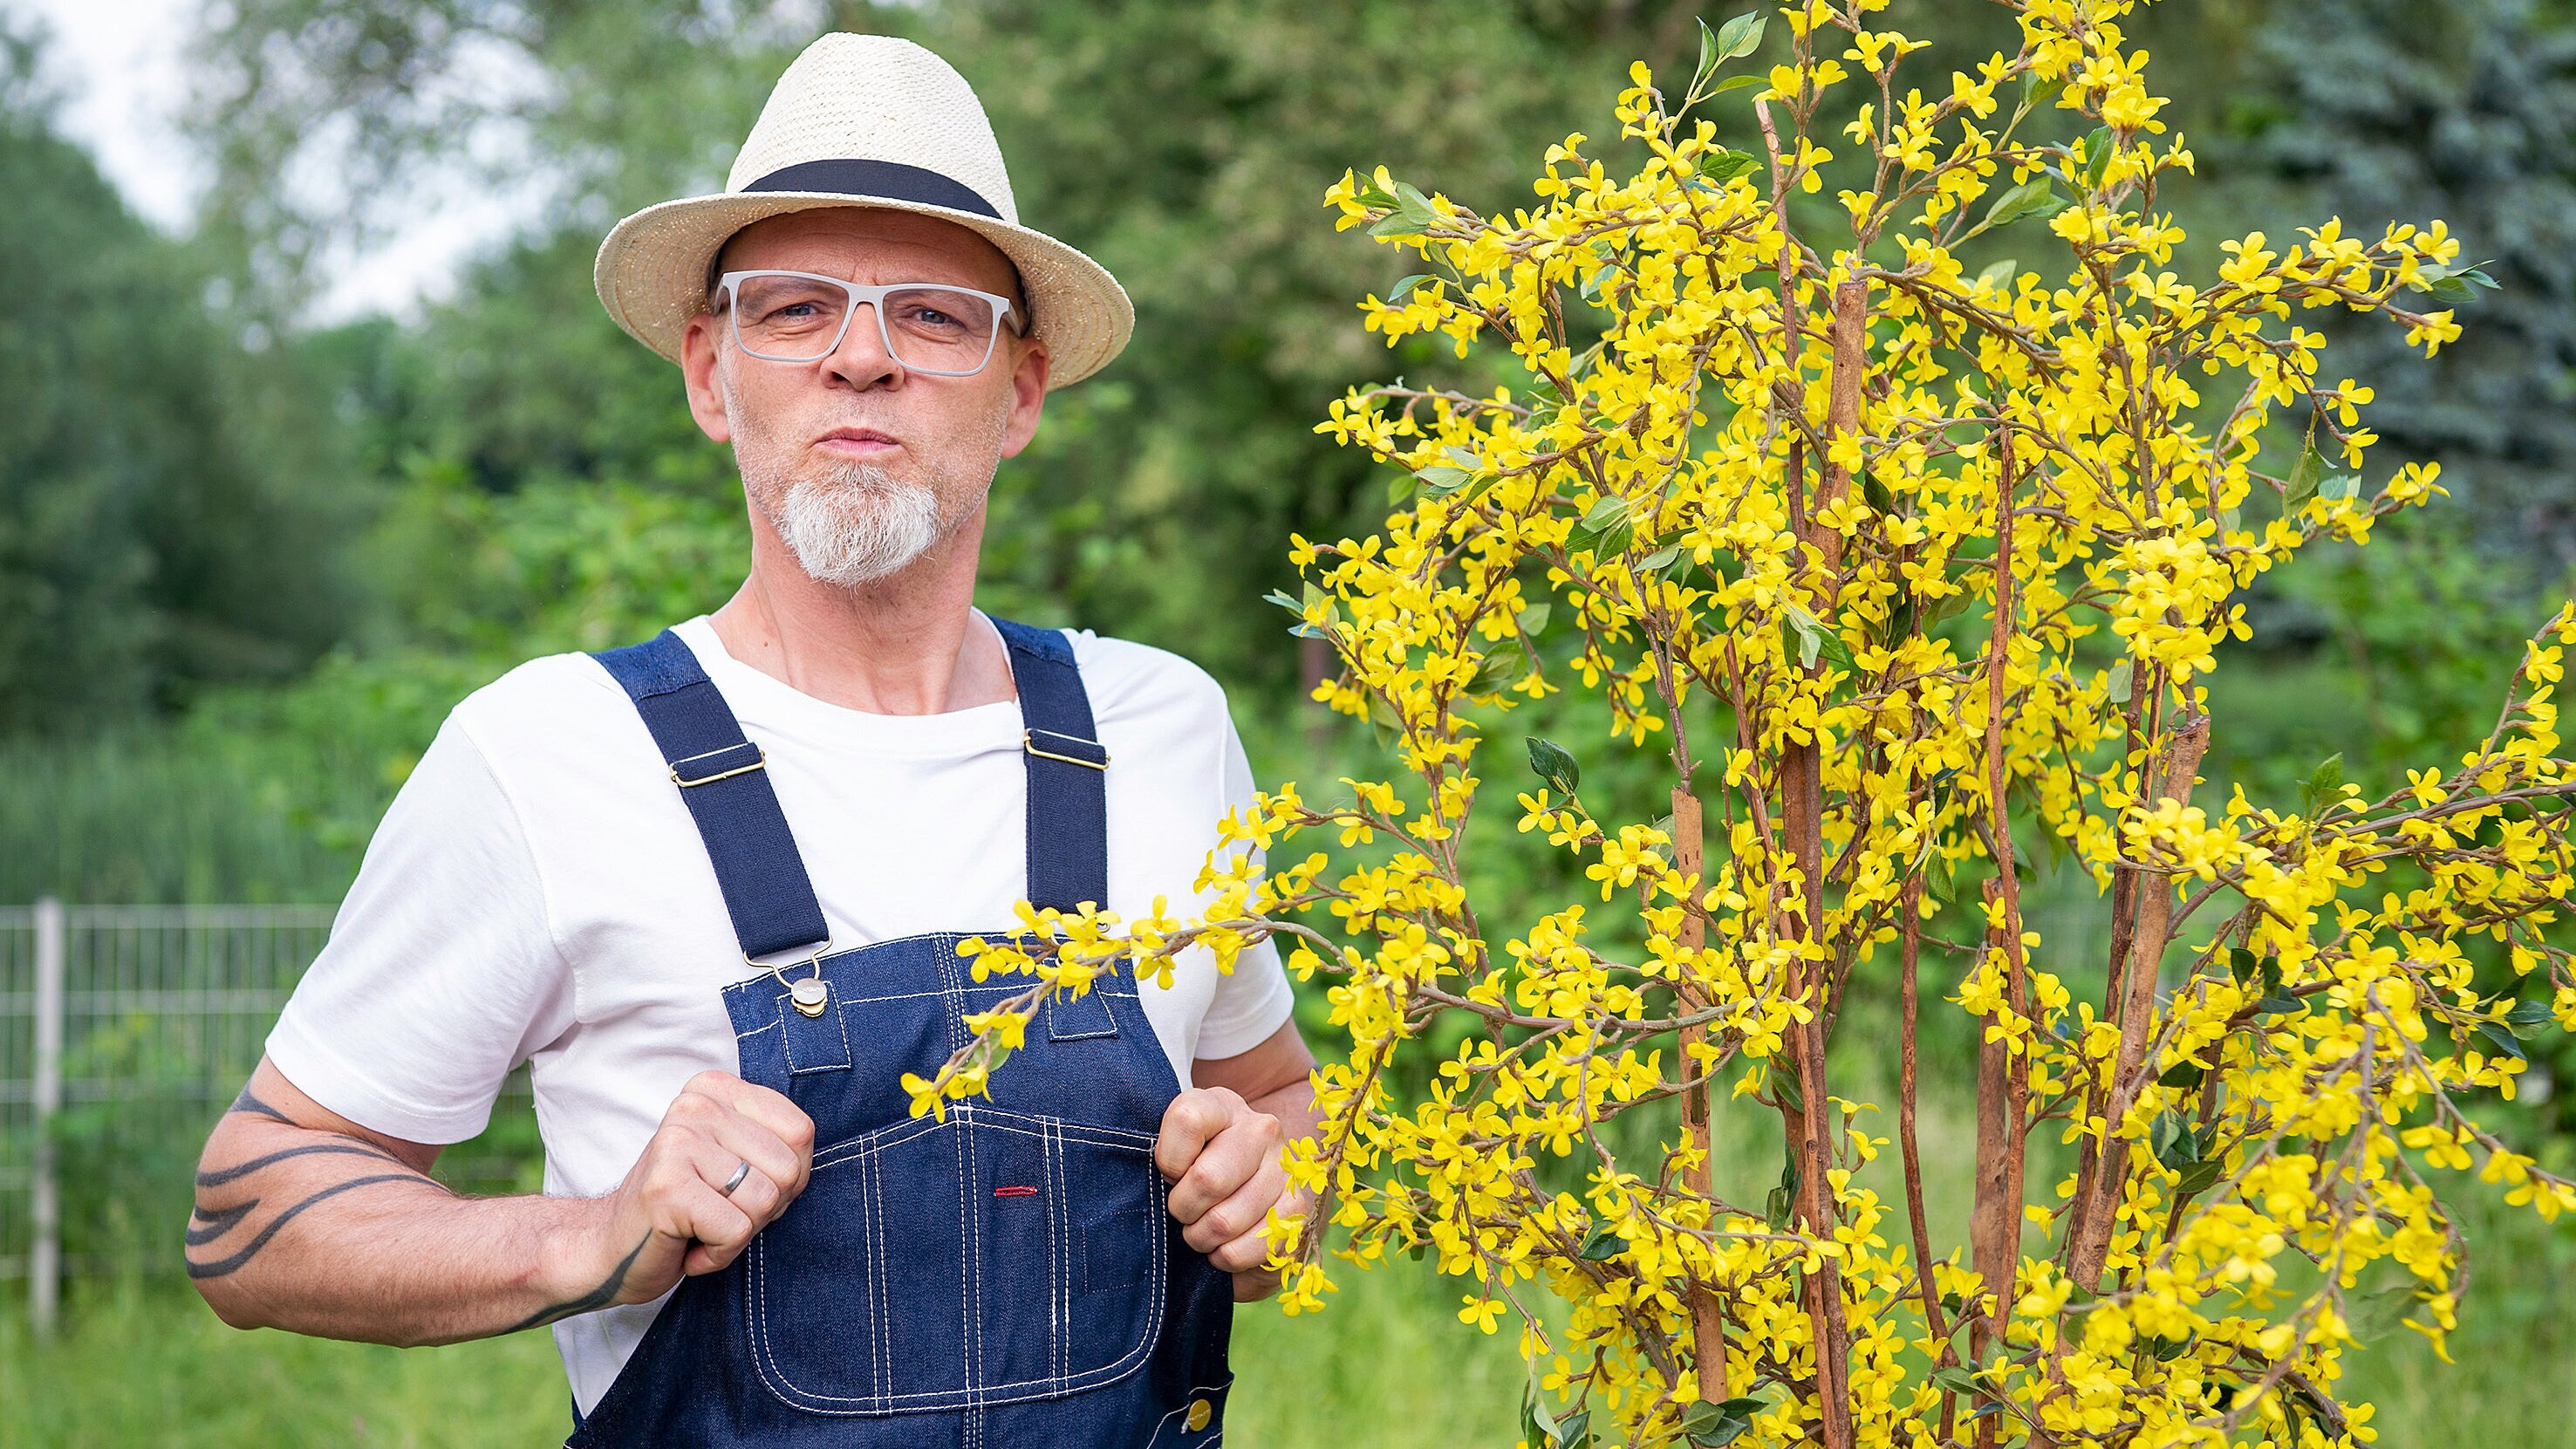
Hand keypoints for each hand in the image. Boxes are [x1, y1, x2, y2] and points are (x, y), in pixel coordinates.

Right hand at [559, 1070, 815, 1309]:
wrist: (610, 1249)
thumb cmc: (687, 1209)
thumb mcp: (737, 1161)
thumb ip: (776, 1147)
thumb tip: (808, 1155)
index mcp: (716, 1089)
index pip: (802, 1131)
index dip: (788, 1177)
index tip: (743, 1188)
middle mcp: (695, 1105)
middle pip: (788, 1169)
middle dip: (764, 1209)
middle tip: (719, 1212)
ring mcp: (678, 1142)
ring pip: (764, 1201)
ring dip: (740, 1233)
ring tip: (701, 1225)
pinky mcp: (667, 1186)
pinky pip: (736, 1230)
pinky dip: (719, 1254)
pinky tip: (688, 1245)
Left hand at [1154, 1086, 1309, 1301]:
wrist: (1246, 1186)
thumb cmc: (1195, 1170)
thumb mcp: (1172, 1151)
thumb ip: (1161, 1156)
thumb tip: (1163, 1184)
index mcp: (1222, 1105)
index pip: (1187, 1120)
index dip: (1168, 1160)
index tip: (1171, 1174)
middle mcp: (1261, 1128)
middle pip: (1207, 1179)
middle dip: (1184, 1209)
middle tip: (1184, 1212)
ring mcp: (1284, 1168)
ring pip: (1224, 1221)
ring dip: (1202, 1238)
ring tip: (1203, 1230)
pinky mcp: (1298, 1210)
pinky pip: (1246, 1249)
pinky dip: (1225, 1258)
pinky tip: (1225, 1244)